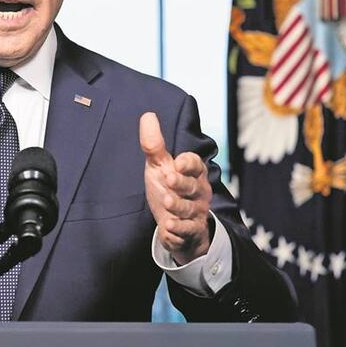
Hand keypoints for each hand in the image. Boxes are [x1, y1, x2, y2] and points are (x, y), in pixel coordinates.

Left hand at [139, 112, 212, 264]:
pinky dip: (178, 229)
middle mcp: (198, 191)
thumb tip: (147, 115)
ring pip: (190, 209)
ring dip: (178, 206)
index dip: (188, 163)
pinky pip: (187, 230)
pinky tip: (168, 227)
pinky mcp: (190, 231)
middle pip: (193, 186)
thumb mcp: (159, 167)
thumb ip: (154, 145)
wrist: (175, 224)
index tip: (177, 162)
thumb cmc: (168, 189)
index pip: (195, 164)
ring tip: (167, 202)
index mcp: (193, 173)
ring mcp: (196, 212)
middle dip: (182, 183)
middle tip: (169, 179)